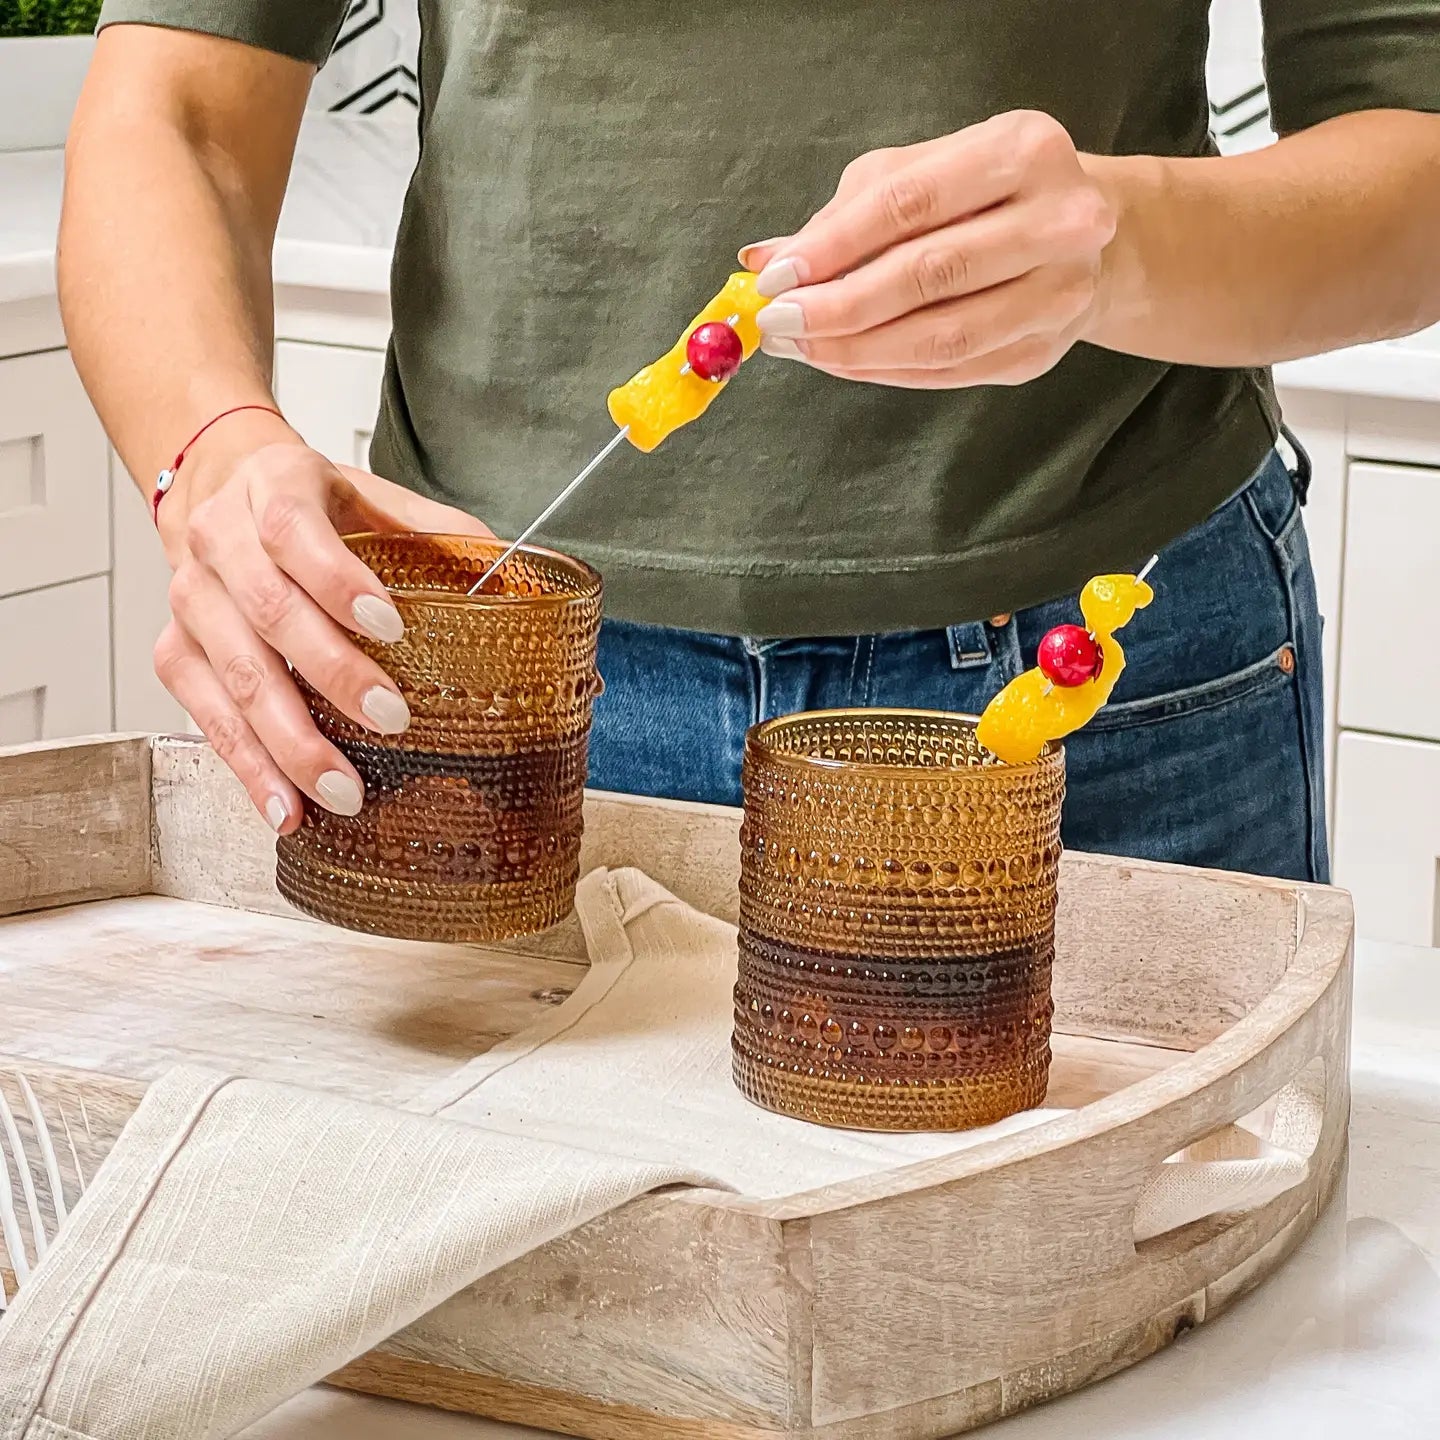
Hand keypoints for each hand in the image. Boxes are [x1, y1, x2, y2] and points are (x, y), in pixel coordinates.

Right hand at [152, 417, 491, 832]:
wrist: (220, 491)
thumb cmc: (308, 504)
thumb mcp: (372, 496)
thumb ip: (437, 529)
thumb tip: (514, 575)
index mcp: (273, 488)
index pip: (294, 531)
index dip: (338, 581)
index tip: (391, 626)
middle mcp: (220, 542)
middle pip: (268, 612)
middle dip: (331, 672)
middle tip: (391, 719)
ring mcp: (191, 601)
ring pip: (236, 675)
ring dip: (290, 741)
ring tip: (343, 790)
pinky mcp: (174, 652)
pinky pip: (207, 715)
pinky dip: (247, 767)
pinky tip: (286, 806)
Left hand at [740, 111, 1116, 387]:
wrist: (1081, 239)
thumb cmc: (983, 196)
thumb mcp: (919, 175)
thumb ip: (845, 215)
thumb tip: (761, 259)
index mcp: (1023, 151)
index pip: (911, 203)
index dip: (835, 245)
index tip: (777, 277)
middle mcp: (1059, 220)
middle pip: (929, 274)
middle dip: (839, 307)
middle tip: (779, 322)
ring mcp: (1059, 293)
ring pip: (942, 337)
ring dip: (857, 350)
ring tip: (801, 347)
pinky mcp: (1042, 352)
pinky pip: (949, 371)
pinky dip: (885, 371)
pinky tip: (843, 361)